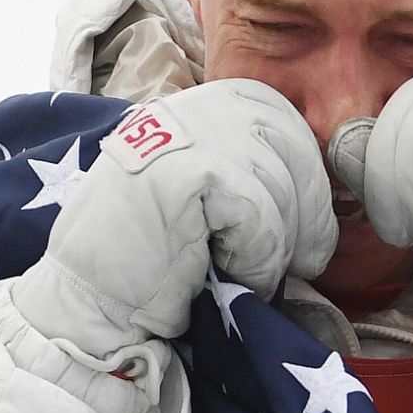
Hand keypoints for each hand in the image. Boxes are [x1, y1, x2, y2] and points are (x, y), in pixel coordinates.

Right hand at [13, 79, 337, 356]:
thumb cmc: (149, 263)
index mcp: (198, 104)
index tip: (307, 235)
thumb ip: (248, 173)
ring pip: (281, 189)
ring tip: (241, 275)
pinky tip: (225, 276)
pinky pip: (261, 219)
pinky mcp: (188, 173)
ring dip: (274, 249)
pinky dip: (256, 260)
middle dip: (305, 215)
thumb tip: (327, 189)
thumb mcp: (204, 198)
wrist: (85, 308)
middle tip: (292, 265)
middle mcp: (193, 107)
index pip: (282, 121)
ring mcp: (187, 135)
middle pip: (293, 150)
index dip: (306, 180)